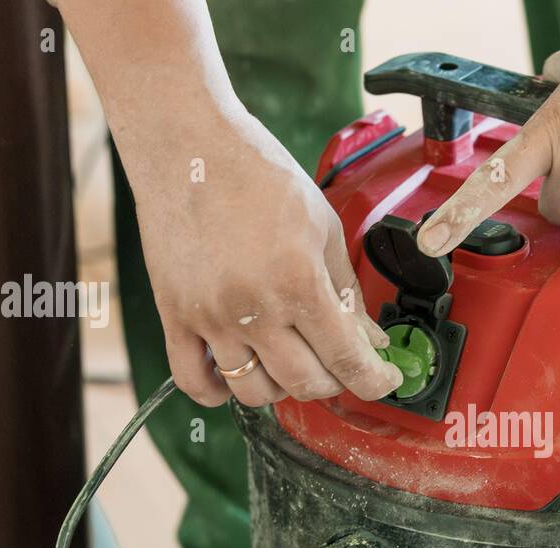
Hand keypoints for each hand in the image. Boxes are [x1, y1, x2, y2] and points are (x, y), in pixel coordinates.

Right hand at [128, 107, 401, 406]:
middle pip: (304, 384)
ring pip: (254, 392)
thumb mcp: (323, 225)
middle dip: (333, 381)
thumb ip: (347, 290)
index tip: (384, 380)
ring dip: (281, 387)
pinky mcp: (174, 315)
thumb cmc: (257, 174)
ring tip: (289, 359)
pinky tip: (239, 371)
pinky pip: (193, 382)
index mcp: (298, 282)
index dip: (375, 380)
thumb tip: (370, 339)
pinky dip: (218, 392)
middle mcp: (253, 309)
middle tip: (339, 361)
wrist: (188, 143)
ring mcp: (210, 317)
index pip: (347, 359)